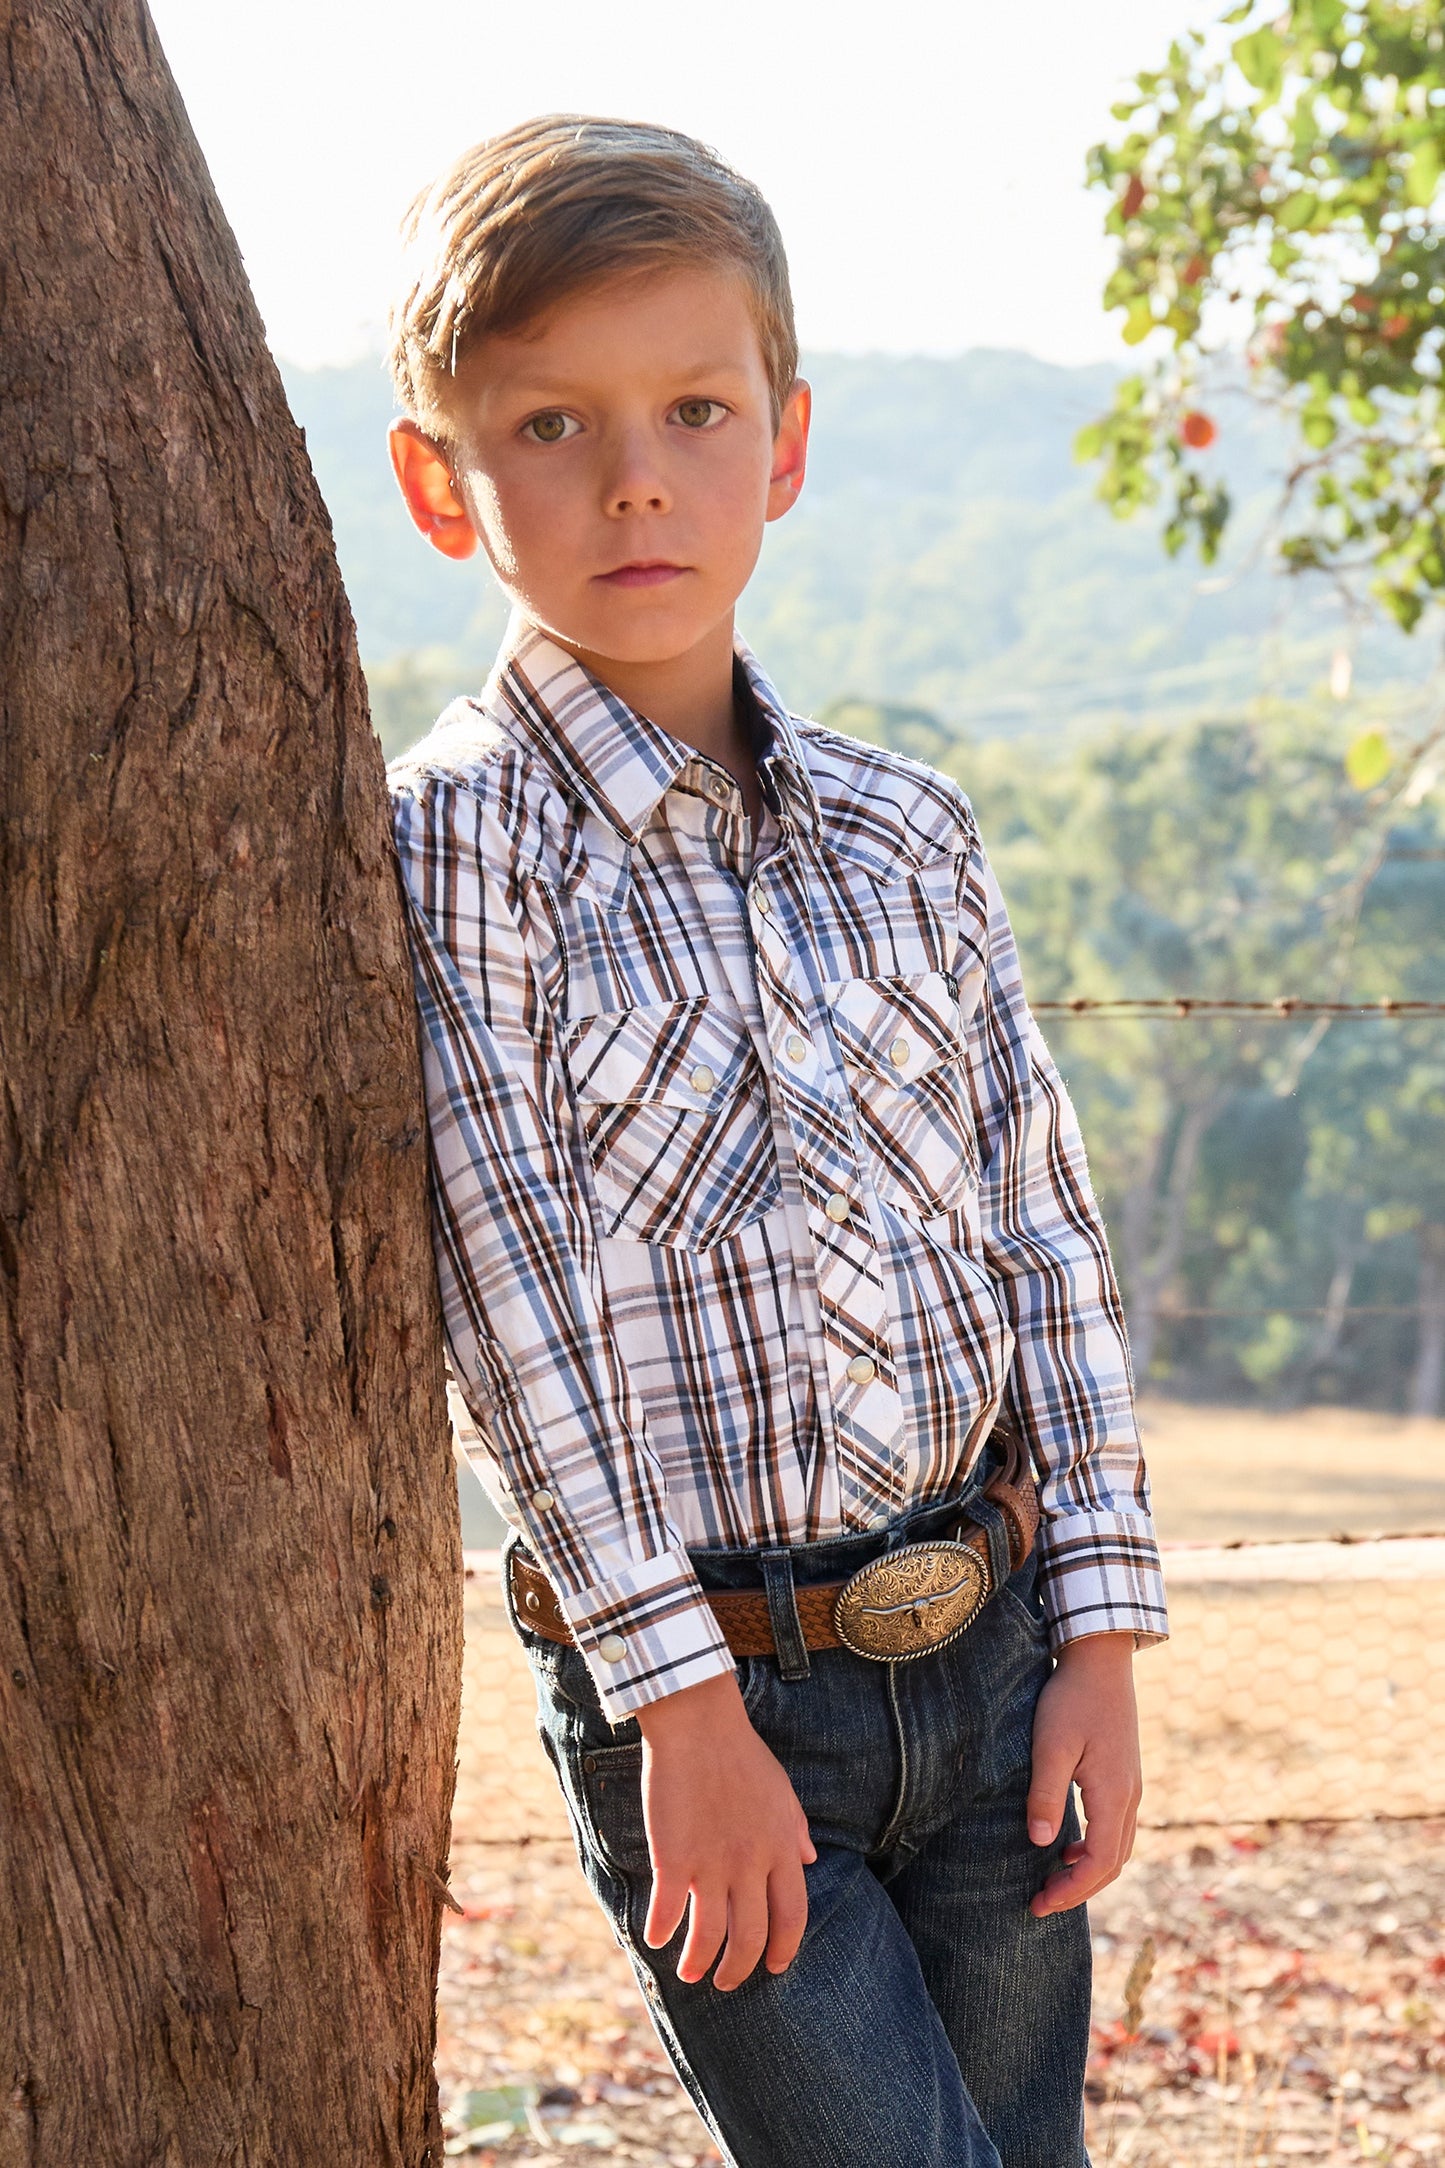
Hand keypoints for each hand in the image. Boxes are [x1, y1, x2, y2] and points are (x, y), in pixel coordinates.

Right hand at [634, 1671, 816, 1989]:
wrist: (698, 1725)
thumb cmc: (740, 1753)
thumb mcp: (781, 1790)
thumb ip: (795, 1829)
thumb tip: (812, 1860)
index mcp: (780, 1849)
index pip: (793, 1916)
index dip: (784, 1948)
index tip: (774, 1966)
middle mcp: (750, 1865)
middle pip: (750, 1937)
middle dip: (739, 1969)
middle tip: (727, 1982)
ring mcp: (711, 1864)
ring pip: (709, 1936)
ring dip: (699, 1963)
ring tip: (690, 1974)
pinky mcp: (673, 1858)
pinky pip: (669, 1911)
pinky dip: (662, 1932)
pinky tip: (656, 1938)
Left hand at [1026, 1631, 1140, 1917]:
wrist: (1101, 1660)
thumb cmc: (1071, 1698)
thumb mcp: (1051, 1745)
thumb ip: (1046, 1794)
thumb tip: (1041, 1844)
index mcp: (1114, 1795)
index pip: (1098, 1864)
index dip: (1070, 1891)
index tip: (1038, 1905)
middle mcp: (1130, 1797)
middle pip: (1112, 1864)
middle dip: (1078, 1890)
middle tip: (1041, 1903)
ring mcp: (1131, 1786)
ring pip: (1118, 1848)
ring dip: (1088, 1872)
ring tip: (1053, 1882)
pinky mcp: (1125, 1775)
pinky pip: (1116, 1828)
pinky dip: (1096, 1849)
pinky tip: (1069, 1846)